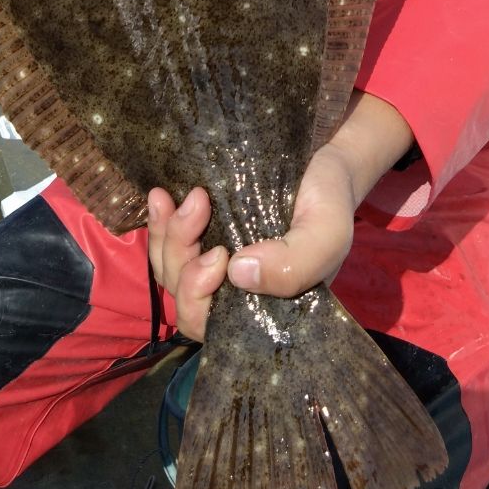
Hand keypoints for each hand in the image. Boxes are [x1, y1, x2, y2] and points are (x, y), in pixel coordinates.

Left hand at [148, 93, 411, 340]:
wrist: (322, 163)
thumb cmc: (329, 203)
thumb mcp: (327, 233)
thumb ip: (295, 264)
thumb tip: (237, 274)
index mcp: (263, 308)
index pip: (214, 326)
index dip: (201, 296)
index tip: (220, 255)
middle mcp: (234, 294)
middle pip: (184, 297)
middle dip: (179, 257)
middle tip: (197, 207)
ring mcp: (215, 264)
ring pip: (170, 269)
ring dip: (167, 235)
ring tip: (174, 198)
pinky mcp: (203, 235)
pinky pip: (166, 242)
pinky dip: (158, 222)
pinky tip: (159, 196)